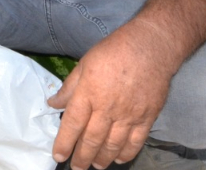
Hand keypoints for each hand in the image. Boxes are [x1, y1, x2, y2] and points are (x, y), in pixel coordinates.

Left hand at [47, 21, 172, 168]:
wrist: (151, 47)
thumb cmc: (114, 51)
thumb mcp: (85, 63)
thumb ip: (69, 87)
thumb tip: (53, 104)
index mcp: (89, 92)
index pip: (73, 124)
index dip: (64, 143)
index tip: (58, 156)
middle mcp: (108, 107)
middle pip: (92, 139)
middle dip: (82, 157)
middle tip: (76, 167)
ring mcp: (129, 114)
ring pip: (112, 145)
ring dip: (102, 159)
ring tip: (95, 166)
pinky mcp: (147, 117)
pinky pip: (135, 142)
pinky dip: (126, 153)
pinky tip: (118, 158)